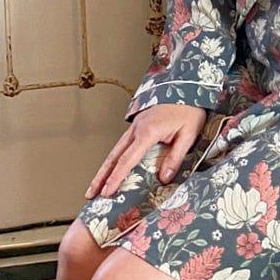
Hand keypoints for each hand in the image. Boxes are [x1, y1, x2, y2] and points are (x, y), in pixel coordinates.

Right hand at [84, 104, 207, 198]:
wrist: (188, 85)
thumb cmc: (189, 109)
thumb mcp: (188, 134)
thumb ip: (175, 157)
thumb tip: (164, 178)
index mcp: (148, 132)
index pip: (128, 160)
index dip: (116, 177)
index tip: (106, 192)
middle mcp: (137, 128)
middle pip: (114, 156)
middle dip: (100, 176)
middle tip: (90, 193)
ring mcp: (136, 125)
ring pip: (115, 150)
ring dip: (104, 169)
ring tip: (95, 185)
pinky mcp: (139, 124)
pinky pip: (122, 144)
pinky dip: (114, 158)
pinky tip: (111, 168)